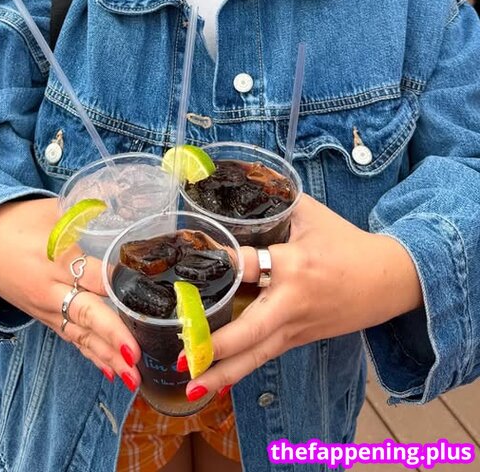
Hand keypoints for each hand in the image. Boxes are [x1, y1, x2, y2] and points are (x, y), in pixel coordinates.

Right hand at [0, 197, 140, 390]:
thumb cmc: (17, 221)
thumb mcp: (53, 209)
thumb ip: (87, 210)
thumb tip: (125, 202)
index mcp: (54, 258)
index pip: (91, 275)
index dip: (117, 284)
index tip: (146, 294)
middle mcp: (50, 289)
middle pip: (85, 314)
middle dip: (111, 335)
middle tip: (135, 355)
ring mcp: (45, 308)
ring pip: (79, 335)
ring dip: (106, 356)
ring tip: (132, 377)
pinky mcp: (42, 318)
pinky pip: (70, 338)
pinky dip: (90, 355)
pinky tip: (111, 371)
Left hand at [186, 194, 421, 398]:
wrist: (388, 280)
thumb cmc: (346, 242)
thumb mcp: (310, 214)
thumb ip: (274, 203)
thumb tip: (238, 184)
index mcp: (293, 265)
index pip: (248, 265)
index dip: (221, 262)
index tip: (193, 262)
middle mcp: (291, 302)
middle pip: (251, 331)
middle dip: (217, 345)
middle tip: (184, 355)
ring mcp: (296, 327)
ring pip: (257, 355)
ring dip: (223, 373)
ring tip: (192, 388)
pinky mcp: (299, 339)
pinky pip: (265, 356)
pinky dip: (241, 371)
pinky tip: (216, 385)